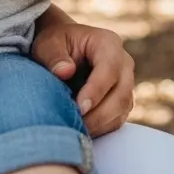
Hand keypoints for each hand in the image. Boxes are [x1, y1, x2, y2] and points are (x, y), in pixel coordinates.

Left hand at [31, 12, 134, 136]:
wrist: (62, 52)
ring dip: (99, 124)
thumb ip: (54, 56)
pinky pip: (117, 120)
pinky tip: (81, 130)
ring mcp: (125, 83)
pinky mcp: (122, 101)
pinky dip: (101, 128)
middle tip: (75, 126)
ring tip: (75, 130)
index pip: (109, 69)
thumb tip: (65, 71)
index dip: (96, 90)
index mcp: (108, 43)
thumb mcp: (48, 44)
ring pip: (121, 110)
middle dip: (98, 115)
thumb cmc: (55, 45)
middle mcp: (123, 63)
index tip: (79, 108)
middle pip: (121, 93)